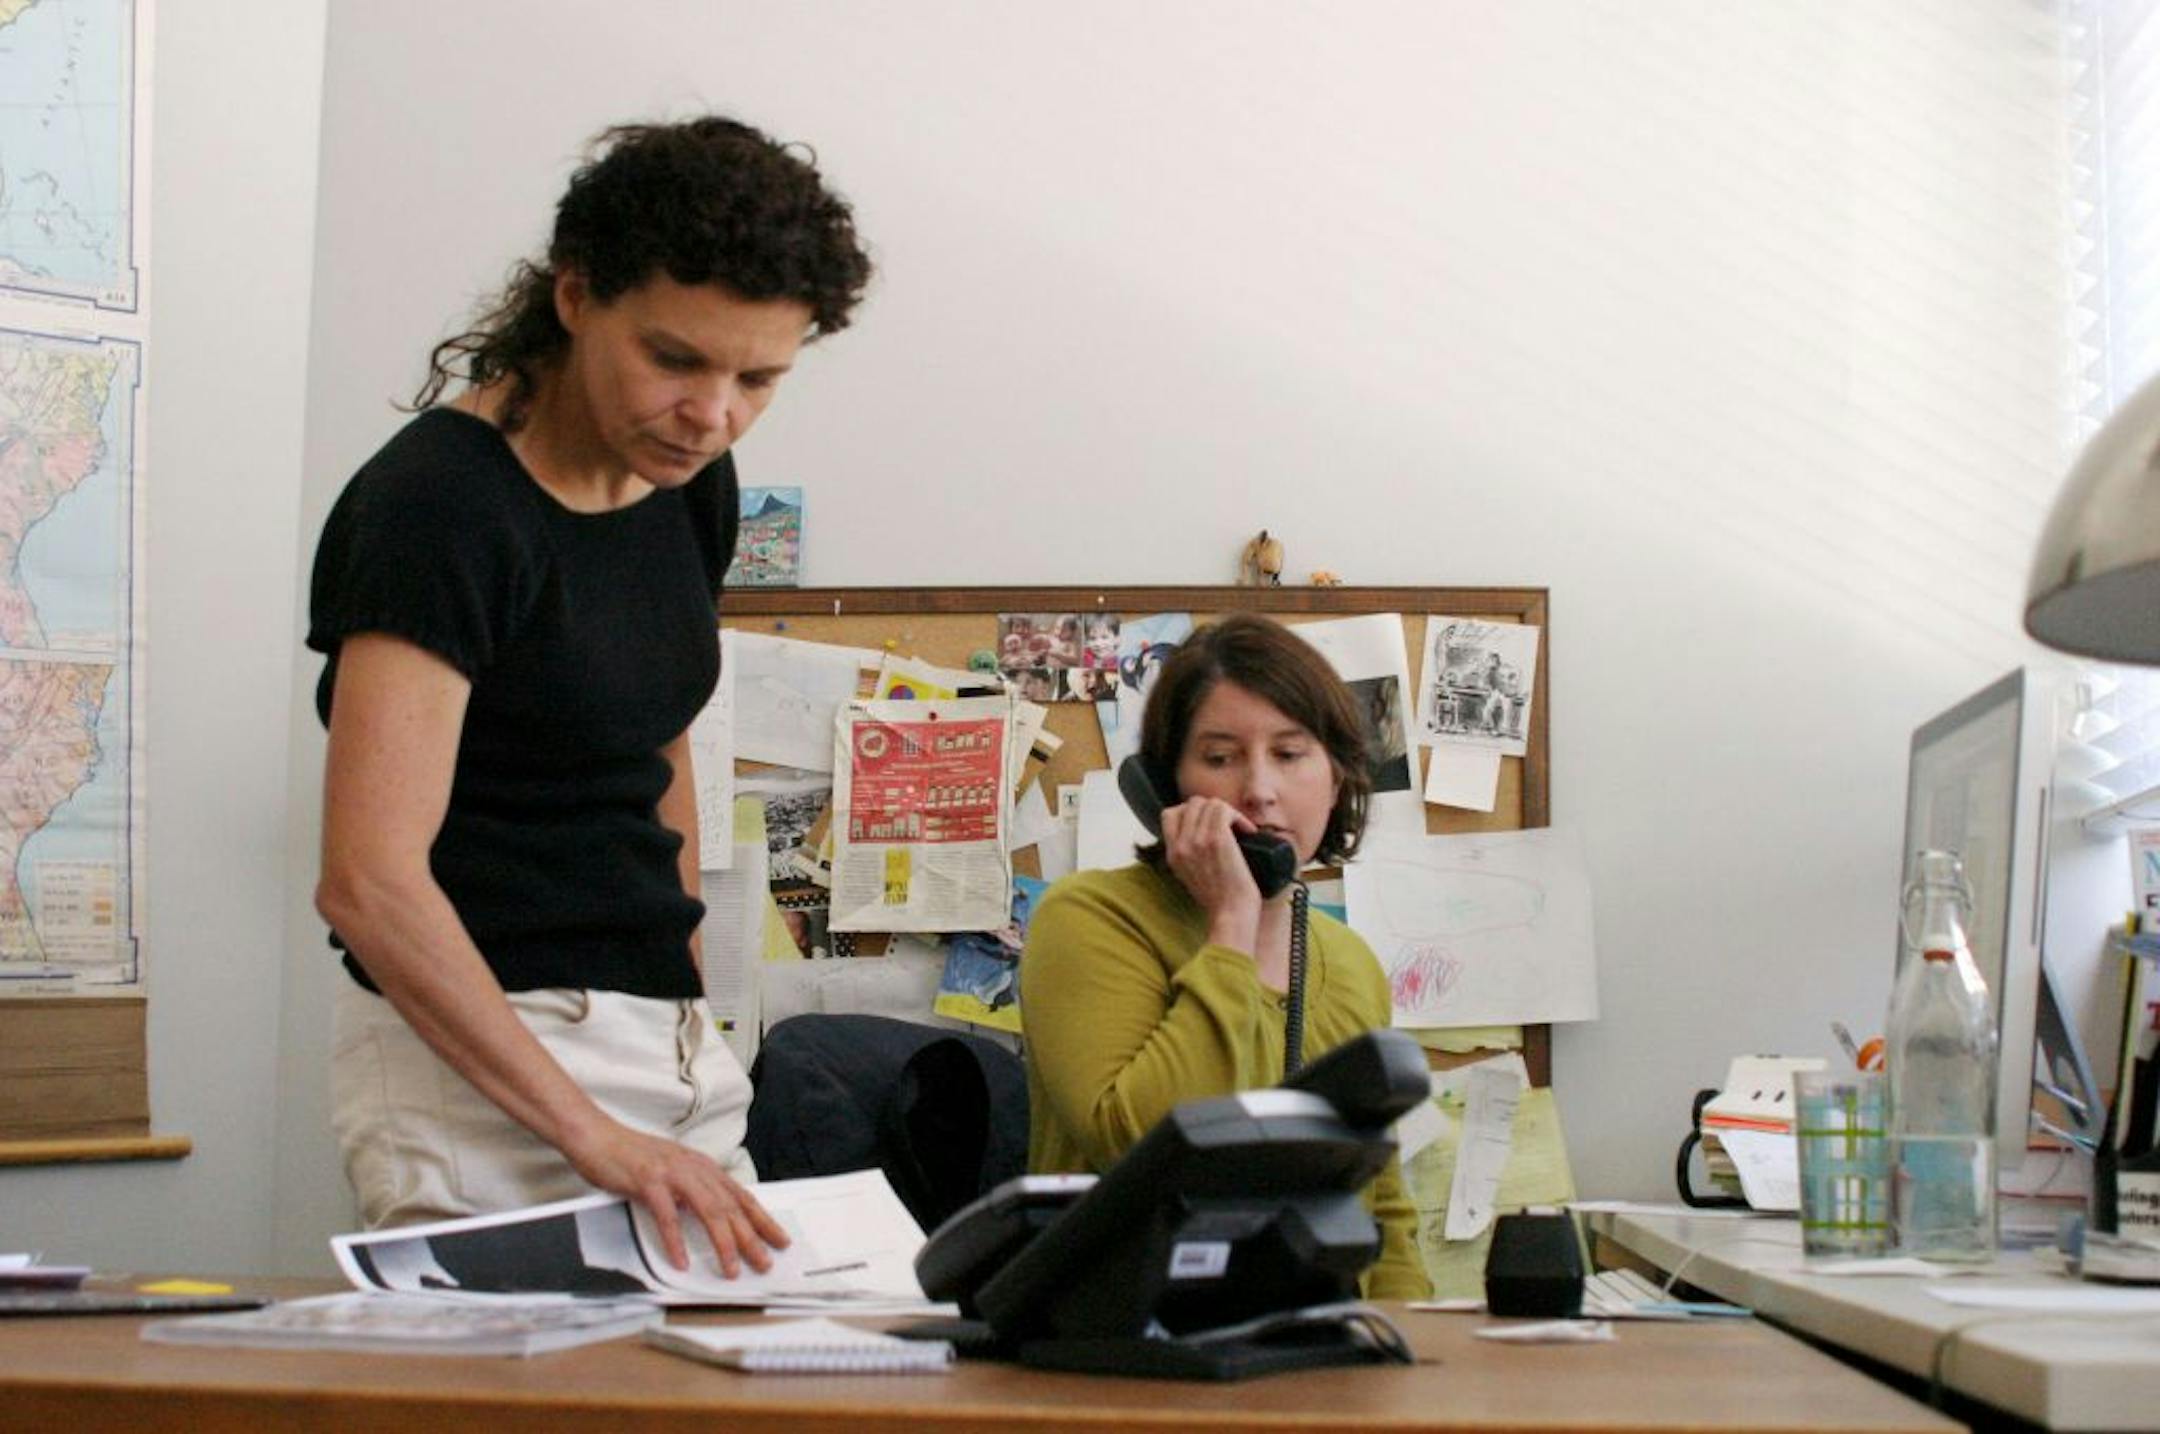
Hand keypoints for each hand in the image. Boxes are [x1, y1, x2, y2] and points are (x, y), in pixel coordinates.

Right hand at [564, 1117, 789, 1275]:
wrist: (597, 1136)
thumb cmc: (632, 1156)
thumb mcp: (672, 1170)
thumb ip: (693, 1189)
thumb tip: (713, 1216)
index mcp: (702, 1166)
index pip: (740, 1196)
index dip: (762, 1219)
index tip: (779, 1239)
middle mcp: (693, 1168)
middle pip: (730, 1206)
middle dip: (751, 1237)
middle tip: (764, 1262)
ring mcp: (671, 1173)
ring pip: (708, 1210)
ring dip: (722, 1242)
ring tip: (731, 1268)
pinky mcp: (647, 1181)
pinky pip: (666, 1215)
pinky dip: (675, 1240)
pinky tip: (681, 1259)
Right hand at [1160, 795, 1262, 951]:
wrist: (1231, 914)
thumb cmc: (1220, 900)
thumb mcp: (1191, 876)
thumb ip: (1188, 854)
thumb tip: (1200, 833)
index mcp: (1172, 854)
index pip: (1170, 814)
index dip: (1191, 812)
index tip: (1209, 824)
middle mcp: (1181, 845)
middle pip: (1192, 804)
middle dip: (1213, 809)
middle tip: (1229, 826)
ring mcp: (1197, 841)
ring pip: (1209, 803)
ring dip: (1229, 812)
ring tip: (1240, 829)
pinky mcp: (1217, 839)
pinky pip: (1224, 809)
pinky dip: (1239, 817)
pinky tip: (1247, 831)